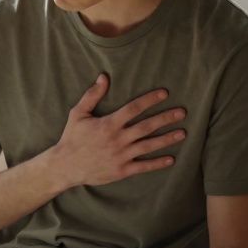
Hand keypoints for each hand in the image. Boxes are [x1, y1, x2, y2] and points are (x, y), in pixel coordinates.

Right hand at [50, 74, 185, 188]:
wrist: (65, 166)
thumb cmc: (72, 138)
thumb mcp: (78, 114)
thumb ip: (92, 95)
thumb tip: (103, 77)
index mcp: (109, 124)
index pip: (134, 108)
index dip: (150, 100)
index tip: (165, 94)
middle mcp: (118, 139)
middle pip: (146, 126)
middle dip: (165, 118)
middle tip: (182, 112)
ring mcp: (121, 156)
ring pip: (148, 146)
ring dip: (167, 139)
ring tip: (182, 133)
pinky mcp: (121, 170)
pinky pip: (143, 166)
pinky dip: (157, 163)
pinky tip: (171, 159)